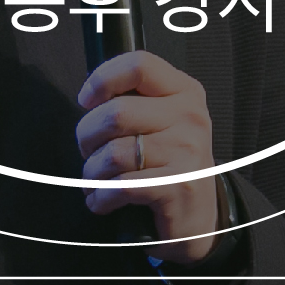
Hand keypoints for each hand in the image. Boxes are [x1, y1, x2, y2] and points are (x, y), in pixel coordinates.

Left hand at [75, 51, 222, 262]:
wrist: (198, 219)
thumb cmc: (168, 167)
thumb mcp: (162, 123)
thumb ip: (134, 102)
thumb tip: (91, 95)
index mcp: (184, 93)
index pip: (138, 65)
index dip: (102, 79)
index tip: (86, 100)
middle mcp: (190, 117)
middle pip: (115, 112)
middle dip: (87, 137)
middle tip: (89, 153)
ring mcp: (187, 152)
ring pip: (113, 153)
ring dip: (92, 173)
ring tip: (96, 182)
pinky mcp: (178, 187)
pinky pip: (121, 186)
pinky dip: (102, 197)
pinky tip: (104, 201)